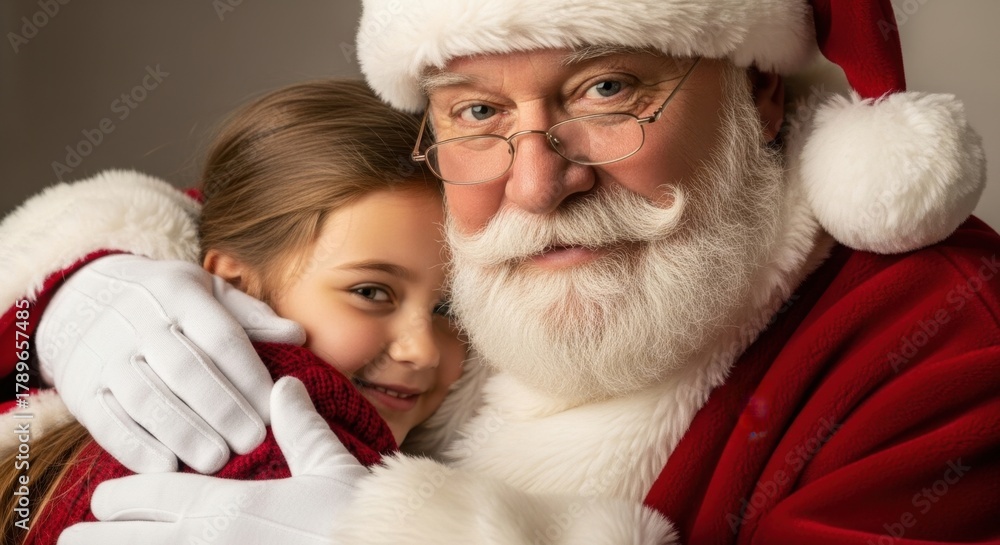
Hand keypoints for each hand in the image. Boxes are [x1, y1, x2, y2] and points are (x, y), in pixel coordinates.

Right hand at [36, 254, 304, 472]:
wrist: (77, 296)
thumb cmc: (164, 299)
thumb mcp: (206, 290)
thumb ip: (251, 316)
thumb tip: (298, 336)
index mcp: (180, 294)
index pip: (222, 338)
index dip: (251, 377)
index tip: (277, 409)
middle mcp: (139, 322)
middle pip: (186, 370)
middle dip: (223, 409)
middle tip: (253, 441)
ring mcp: (106, 355)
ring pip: (146, 398)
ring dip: (183, 433)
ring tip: (216, 460)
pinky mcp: (82, 389)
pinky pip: (106, 421)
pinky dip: (134, 447)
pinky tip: (164, 469)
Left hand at [58, 377, 367, 544]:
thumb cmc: (355, 519)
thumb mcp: (330, 469)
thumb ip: (301, 427)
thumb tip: (284, 387)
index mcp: (228, 506)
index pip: (153, 494)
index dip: (120, 498)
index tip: (102, 500)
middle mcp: (207, 542)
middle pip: (128, 539)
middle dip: (96, 536)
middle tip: (71, 538)